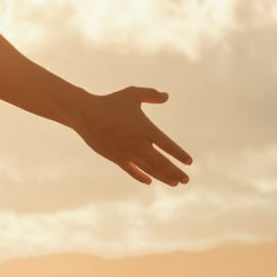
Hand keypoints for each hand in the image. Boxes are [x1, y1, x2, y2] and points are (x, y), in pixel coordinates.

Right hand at [67, 86, 192, 185]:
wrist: (86, 114)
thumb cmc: (110, 102)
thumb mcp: (132, 94)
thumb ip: (151, 94)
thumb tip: (166, 96)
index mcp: (146, 129)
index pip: (168, 145)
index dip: (180, 154)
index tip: (189, 162)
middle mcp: (139, 144)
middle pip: (162, 162)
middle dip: (176, 172)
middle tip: (187, 180)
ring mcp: (127, 153)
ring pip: (149, 169)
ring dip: (163, 177)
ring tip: (175, 183)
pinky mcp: (116, 158)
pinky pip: (131, 171)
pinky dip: (141, 177)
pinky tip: (149, 181)